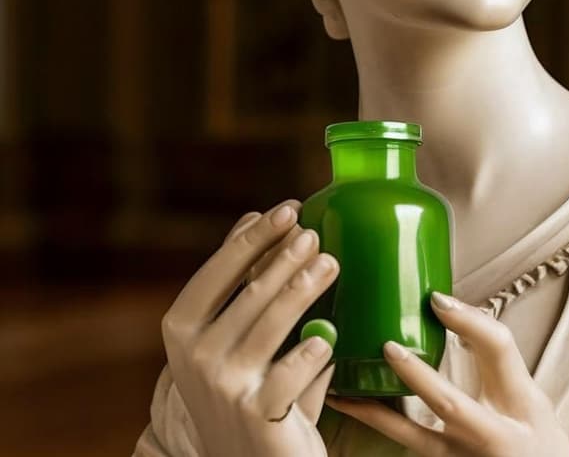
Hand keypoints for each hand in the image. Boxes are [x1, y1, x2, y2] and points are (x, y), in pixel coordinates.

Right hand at [161, 202, 339, 456]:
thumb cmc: (241, 384)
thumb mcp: (225, 332)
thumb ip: (236, 278)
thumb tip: (252, 217)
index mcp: (181, 329)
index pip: (218, 271)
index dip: (253, 238)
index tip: (287, 209)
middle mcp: (195, 357)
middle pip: (250, 293)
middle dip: (286, 258)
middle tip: (314, 234)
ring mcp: (224, 388)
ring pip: (273, 323)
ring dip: (305, 288)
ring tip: (330, 263)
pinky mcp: (258, 417)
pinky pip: (292, 372)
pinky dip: (312, 353)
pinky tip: (326, 341)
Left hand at [324, 293, 568, 456]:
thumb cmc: (535, 438)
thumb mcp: (528, 395)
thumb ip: (493, 354)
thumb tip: (446, 306)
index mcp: (513, 412)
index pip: (494, 356)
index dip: (467, 324)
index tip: (436, 299)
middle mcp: (483, 442)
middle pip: (443, 409)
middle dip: (415, 376)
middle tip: (387, 345)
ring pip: (408, 438)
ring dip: (372, 411)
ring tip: (341, 386)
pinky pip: (403, 444)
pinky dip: (376, 422)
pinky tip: (350, 402)